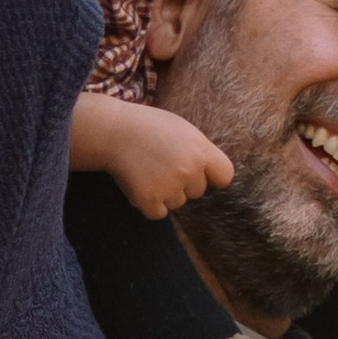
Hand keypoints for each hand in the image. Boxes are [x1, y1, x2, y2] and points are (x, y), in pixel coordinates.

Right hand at [70, 90, 232, 219]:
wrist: (112, 131)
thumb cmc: (147, 125)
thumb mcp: (182, 128)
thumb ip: (200, 150)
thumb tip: (212, 173)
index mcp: (200, 150)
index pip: (224, 176)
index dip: (212, 175)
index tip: (202, 173)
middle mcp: (188, 171)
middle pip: (198, 191)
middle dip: (184, 182)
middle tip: (162, 164)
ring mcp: (169, 188)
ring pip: (178, 202)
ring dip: (165, 193)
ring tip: (148, 171)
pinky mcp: (149, 200)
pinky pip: (159, 213)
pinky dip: (149, 203)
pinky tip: (140, 183)